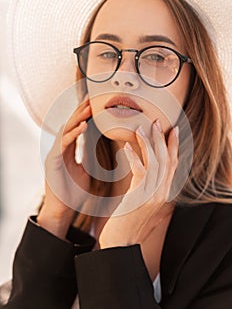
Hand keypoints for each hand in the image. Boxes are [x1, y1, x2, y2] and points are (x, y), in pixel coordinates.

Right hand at [37, 98, 91, 238]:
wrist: (62, 211)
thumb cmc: (73, 193)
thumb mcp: (86, 172)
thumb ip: (90, 158)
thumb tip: (101, 149)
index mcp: (68, 151)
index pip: (76, 128)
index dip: (84, 115)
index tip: (95, 103)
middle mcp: (60, 149)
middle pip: (70, 125)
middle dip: (81, 110)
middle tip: (92, 97)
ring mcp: (55, 154)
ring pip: (66, 130)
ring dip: (78, 118)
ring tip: (89, 106)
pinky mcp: (52, 161)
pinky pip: (63, 144)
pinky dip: (73, 133)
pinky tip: (83, 125)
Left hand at [99, 121, 178, 247]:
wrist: (120, 243)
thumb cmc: (127, 222)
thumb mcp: (140, 203)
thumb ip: (145, 188)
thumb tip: (143, 171)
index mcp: (163, 193)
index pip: (173, 165)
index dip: (174, 146)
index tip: (172, 130)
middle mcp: (161, 193)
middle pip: (167, 161)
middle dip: (163, 140)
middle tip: (157, 122)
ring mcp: (152, 196)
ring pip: (156, 163)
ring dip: (148, 144)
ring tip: (140, 128)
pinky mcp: (139, 197)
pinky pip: (140, 171)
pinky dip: (134, 157)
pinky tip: (127, 147)